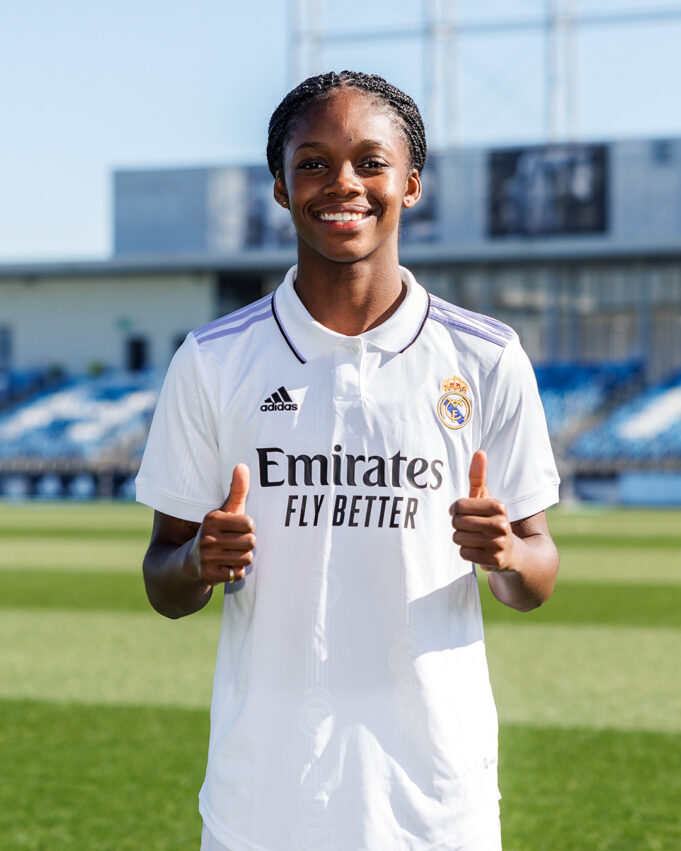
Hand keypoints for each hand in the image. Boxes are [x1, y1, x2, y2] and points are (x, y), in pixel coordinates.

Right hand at [186, 464, 255, 585]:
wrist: (188, 562)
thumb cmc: (215, 532)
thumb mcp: (225, 510)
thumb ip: (237, 489)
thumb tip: (242, 465)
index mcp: (212, 519)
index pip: (250, 524)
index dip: (248, 528)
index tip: (236, 529)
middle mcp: (206, 537)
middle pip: (251, 542)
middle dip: (247, 544)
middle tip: (234, 544)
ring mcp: (206, 557)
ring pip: (246, 559)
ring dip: (243, 559)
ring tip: (230, 554)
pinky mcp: (208, 575)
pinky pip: (238, 574)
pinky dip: (236, 572)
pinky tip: (225, 566)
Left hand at [451, 450, 514, 571]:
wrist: (512, 553)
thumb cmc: (492, 520)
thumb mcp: (486, 499)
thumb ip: (479, 477)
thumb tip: (479, 452)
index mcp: (498, 506)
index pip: (458, 505)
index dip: (456, 509)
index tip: (464, 512)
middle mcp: (501, 524)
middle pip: (456, 522)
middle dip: (458, 525)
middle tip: (470, 527)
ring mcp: (498, 544)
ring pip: (458, 538)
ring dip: (461, 539)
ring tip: (475, 538)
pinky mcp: (493, 560)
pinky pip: (464, 553)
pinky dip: (467, 552)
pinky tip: (478, 549)